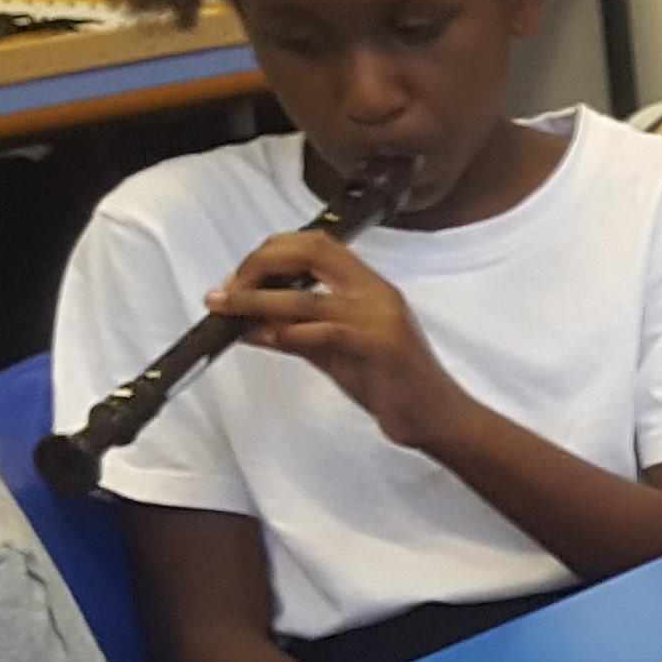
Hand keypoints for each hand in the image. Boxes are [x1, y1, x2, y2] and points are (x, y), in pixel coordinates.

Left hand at [213, 230, 465, 452]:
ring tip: (225, 307)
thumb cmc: (392, 386)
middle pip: (311, 250)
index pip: (316, 245)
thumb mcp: (338, 353)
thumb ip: (298, 333)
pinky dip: (283, 333)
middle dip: (261, 263)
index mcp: (370, 286)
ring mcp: (378, 317)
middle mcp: (375, 292)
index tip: (241, 275)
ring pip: (305, 296)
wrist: (436, 417)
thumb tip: (250, 323)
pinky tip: (259, 338)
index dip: (272, 251)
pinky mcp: (378, 345)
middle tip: (229, 288)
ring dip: (256, 299)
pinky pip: (321, 332)